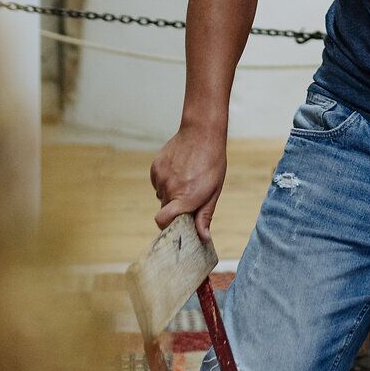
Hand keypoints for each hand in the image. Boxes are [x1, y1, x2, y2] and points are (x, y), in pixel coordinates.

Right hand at [150, 124, 226, 239]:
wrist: (202, 133)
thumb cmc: (212, 162)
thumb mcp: (214, 190)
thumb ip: (205, 215)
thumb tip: (203, 238)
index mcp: (186, 198)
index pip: (162, 221)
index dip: (167, 226)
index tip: (177, 224)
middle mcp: (170, 189)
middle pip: (164, 209)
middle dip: (174, 208)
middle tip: (189, 196)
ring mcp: (160, 177)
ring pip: (161, 195)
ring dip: (171, 193)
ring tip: (187, 179)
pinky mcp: (155, 167)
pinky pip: (158, 182)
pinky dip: (166, 180)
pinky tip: (179, 170)